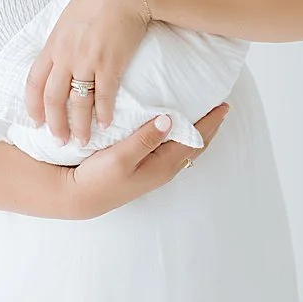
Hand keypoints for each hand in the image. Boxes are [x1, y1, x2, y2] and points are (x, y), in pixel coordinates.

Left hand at [25, 0, 151, 146]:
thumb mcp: (70, 16)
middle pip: (52, 98)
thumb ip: (64, 38)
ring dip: (79, 125)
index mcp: (53, 44)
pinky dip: (104, 113)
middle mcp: (65, 56)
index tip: (35, 121)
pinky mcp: (110, 63)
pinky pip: (104, 95)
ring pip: (76, 102)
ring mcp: (87, 61)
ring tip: (82, 141)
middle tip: (59, 141)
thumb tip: (64, 51)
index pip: (34, 82)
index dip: (33, 105)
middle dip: (54, 123)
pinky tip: (106, 124)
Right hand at [57, 104, 228, 219]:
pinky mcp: (146, 169)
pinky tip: (177, 129)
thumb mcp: (121, 156)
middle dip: (210, 126)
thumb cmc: (99, 177)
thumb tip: (170, 119)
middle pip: (197, 144)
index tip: (223, 104)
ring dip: (198, 132)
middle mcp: (165, 169)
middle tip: (221, 107)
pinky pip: (174, 149)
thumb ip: (145, 138)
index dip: (210, 122)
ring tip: (205, 115)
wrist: (79, 197)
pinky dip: (183, 136)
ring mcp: (156, 171)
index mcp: (164, 165)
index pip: (196, 140)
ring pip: (186, 148)